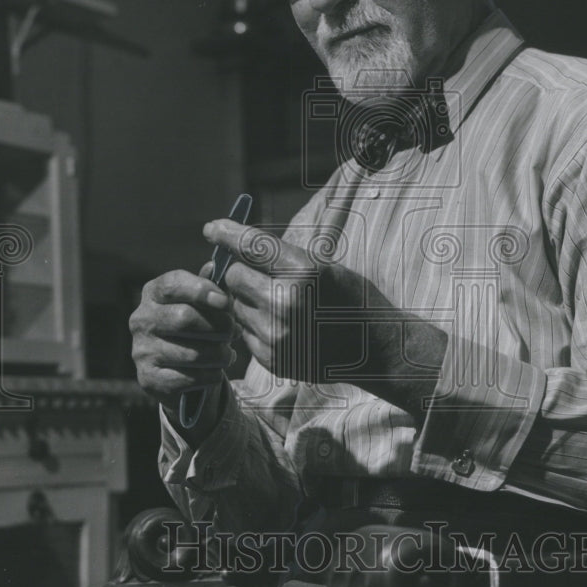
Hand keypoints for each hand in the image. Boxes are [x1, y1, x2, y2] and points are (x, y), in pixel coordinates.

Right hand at [129, 266, 236, 424]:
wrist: (178, 370)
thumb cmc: (195, 328)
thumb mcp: (202, 304)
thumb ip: (208, 287)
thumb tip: (213, 267)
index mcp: (152, 293)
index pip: (173, 284)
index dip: (202, 291)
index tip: (226, 302)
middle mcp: (140, 319)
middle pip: (185, 318)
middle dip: (218, 326)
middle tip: (233, 331)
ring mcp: (141, 350)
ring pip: (192, 353)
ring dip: (220, 354)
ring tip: (228, 353)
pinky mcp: (148, 378)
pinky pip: (189, 378)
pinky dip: (211, 375)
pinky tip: (216, 370)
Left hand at [202, 218, 378, 384]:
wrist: (375, 350)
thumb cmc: (350, 298)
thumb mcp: (323, 267)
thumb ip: (280, 258)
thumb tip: (235, 246)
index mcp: (304, 272)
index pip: (251, 245)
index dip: (226, 233)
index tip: (212, 229)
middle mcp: (286, 304)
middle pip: (234, 276)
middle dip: (240, 271)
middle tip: (255, 273)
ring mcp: (277, 334)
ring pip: (235, 305)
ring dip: (246, 299)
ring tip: (275, 302)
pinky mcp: (271, 357)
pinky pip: (244, 331)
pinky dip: (254, 324)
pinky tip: (280, 324)